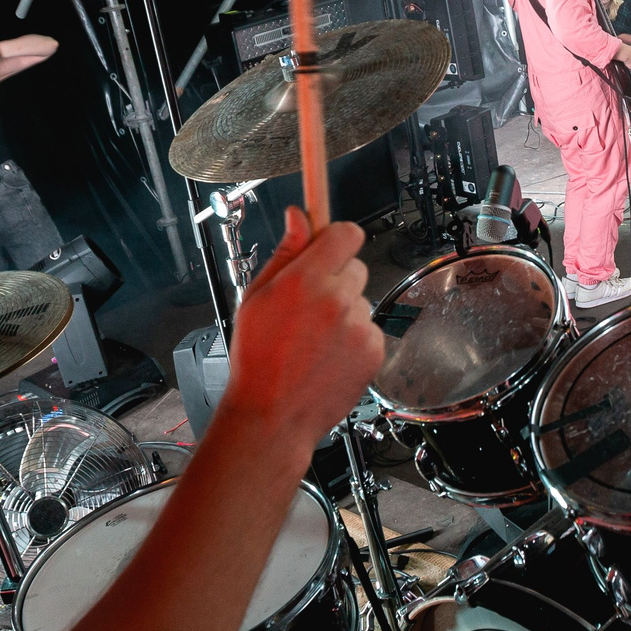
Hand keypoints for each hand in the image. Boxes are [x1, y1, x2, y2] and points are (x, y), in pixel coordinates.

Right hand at [220, 208, 382, 452]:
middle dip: (336, 277)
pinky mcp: (374, 350)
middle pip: (355, 265)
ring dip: (344, 311)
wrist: (272, 414)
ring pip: (361, 300)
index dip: (336, 237)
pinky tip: (328, 354)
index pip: (345, 233)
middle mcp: (338, 300)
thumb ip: (285, 252)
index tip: (328, 244)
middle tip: (310, 304)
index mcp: (306, 280)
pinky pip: (369, 328)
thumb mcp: (256, 296)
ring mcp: (360, 327)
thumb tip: (298, 216)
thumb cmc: (258, 359)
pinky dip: (354, 338)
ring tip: (314, 338)